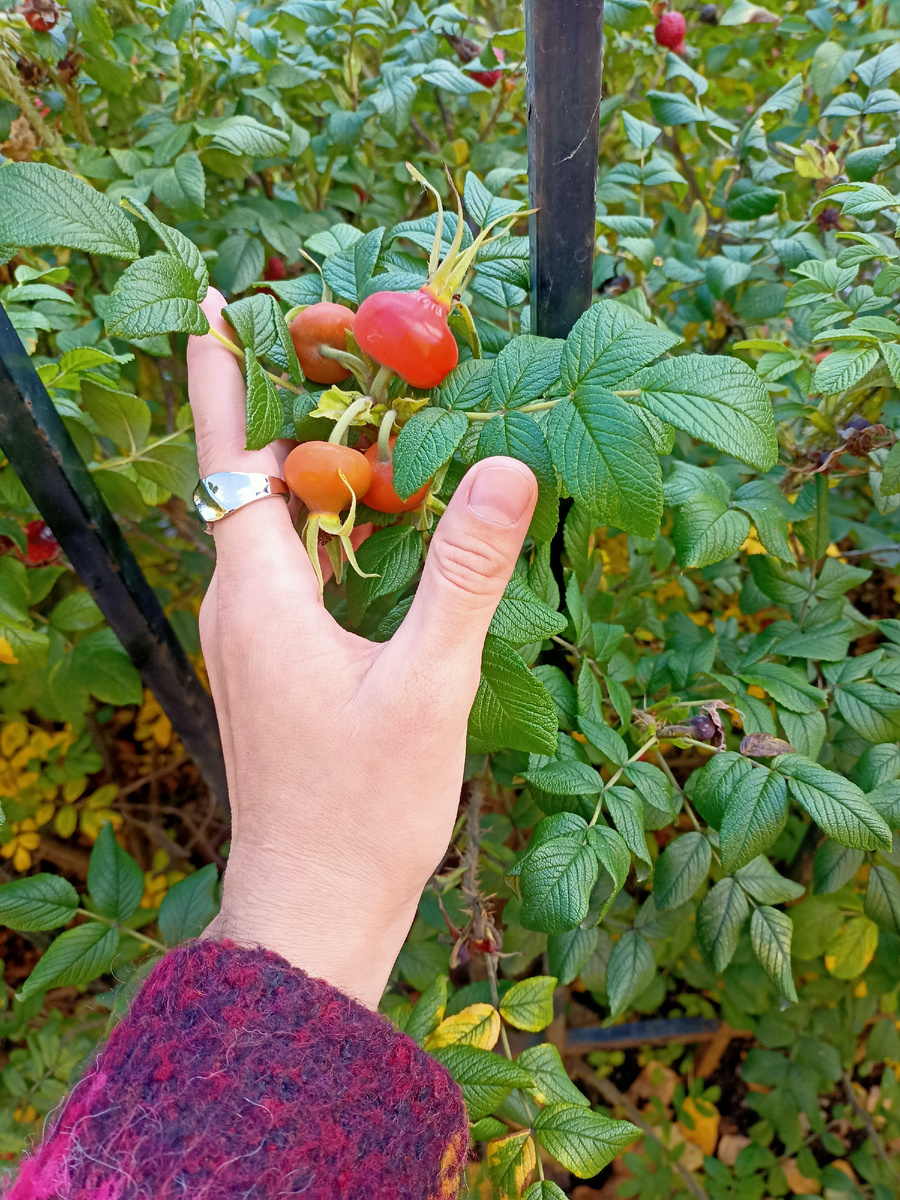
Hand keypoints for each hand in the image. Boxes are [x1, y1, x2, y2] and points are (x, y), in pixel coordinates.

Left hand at [188, 291, 536, 1007]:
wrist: (316, 905)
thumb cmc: (364, 808)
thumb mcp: (429, 685)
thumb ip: (464, 574)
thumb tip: (507, 466)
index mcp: (258, 595)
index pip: (229, 461)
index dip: (221, 381)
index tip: (214, 309)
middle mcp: (239, 607)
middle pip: (254, 483)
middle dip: (296, 412)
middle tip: (355, 352)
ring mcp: (252, 641)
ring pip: (275, 529)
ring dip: (318, 473)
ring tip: (380, 426)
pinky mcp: (274, 668)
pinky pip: (291, 571)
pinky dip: (330, 530)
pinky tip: (384, 530)